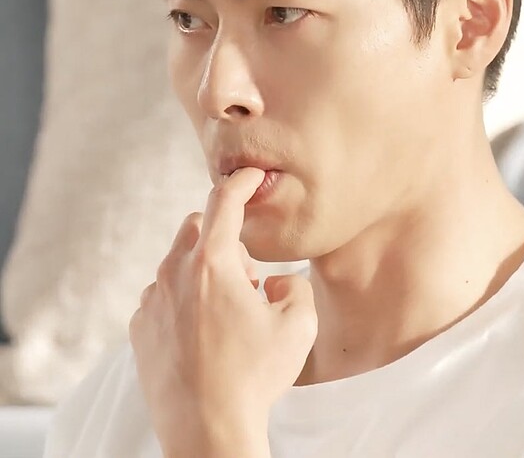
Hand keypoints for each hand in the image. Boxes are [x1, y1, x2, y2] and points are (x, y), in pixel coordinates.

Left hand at [129, 168, 317, 457]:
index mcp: (212, 265)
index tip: (252, 176)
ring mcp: (152, 300)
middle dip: (223, 238)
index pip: (224, 201)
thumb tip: (275, 281)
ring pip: (178, 261)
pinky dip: (183, 297)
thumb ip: (295, 285)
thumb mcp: (298, 324)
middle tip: (246, 276)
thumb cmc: (254, 378)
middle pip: (196, 227)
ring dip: (204, 270)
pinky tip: (202, 331)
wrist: (207, 432)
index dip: (241, 182)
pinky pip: (162, 292)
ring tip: (226, 311)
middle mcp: (174, 274)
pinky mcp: (140, 326)